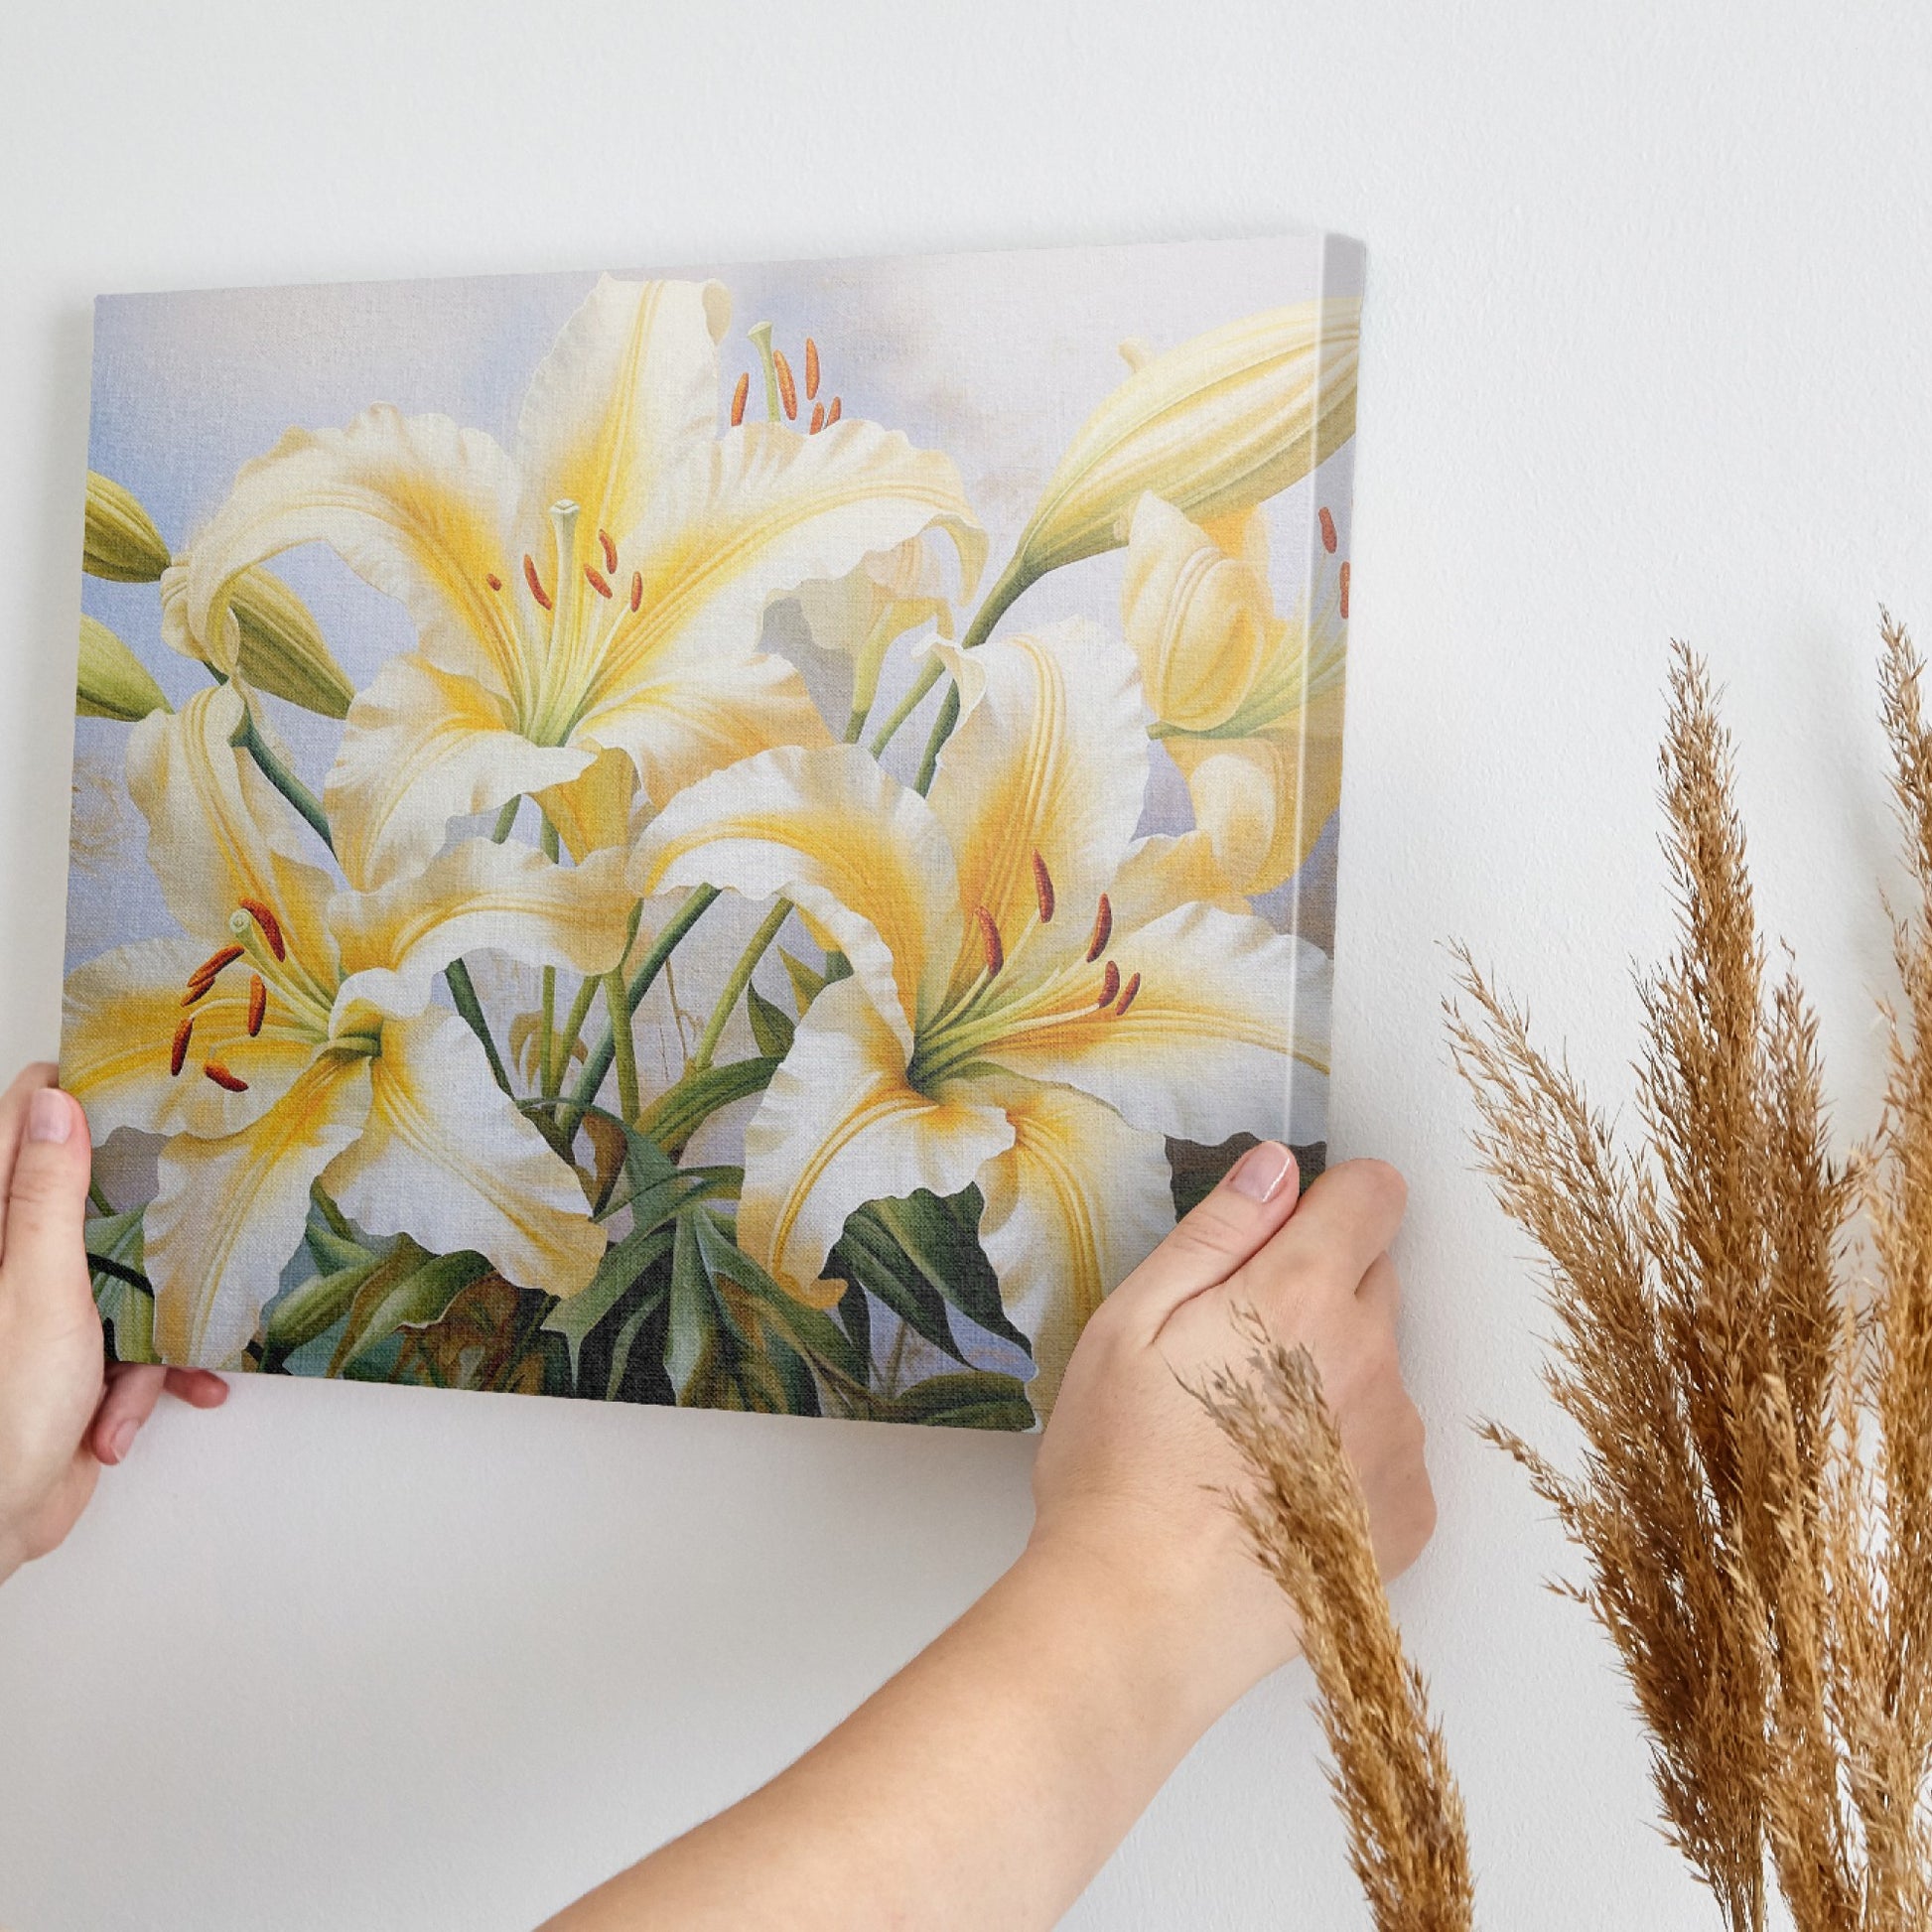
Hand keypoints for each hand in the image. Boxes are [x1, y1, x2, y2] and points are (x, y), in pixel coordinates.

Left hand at [0, 1063, 225, 1583]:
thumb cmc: (1, 1413)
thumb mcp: (38, 1290)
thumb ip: (46, 1197)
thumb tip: (55, 1104)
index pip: (25, 1125)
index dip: (76, 1095)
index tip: (139, 1080)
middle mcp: (14, 1259)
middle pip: (92, 1198)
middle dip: (152, 1221)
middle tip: (199, 1200)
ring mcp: (45, 1308)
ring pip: (128, 1272)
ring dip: (155, 1323)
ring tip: (154, 1364)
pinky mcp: (73, 1358)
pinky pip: (134, 1341)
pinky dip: (149, 1376)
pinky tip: (144, 1409)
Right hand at [1029, 1144, 1433, 1722]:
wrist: (1143, 1617)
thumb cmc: (1119, 1469)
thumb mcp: (1131, 1322)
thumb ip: (1216, 1233)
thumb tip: (1275, 1167)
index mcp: (1301, 1296)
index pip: (1374, 1195)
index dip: (1329, 1200)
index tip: (1284, 1234)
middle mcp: (1372, 1359)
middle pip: (1375, 1279)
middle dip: (1318, 1291)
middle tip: (1232, 1351)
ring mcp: (1398, 1442)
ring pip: (1379, 1367)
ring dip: (1332, 1377)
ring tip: (1244, 1437)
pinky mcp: (1408, 1515)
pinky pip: (1389, 1449)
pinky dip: (1347, 1456)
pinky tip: (1277, 1490)